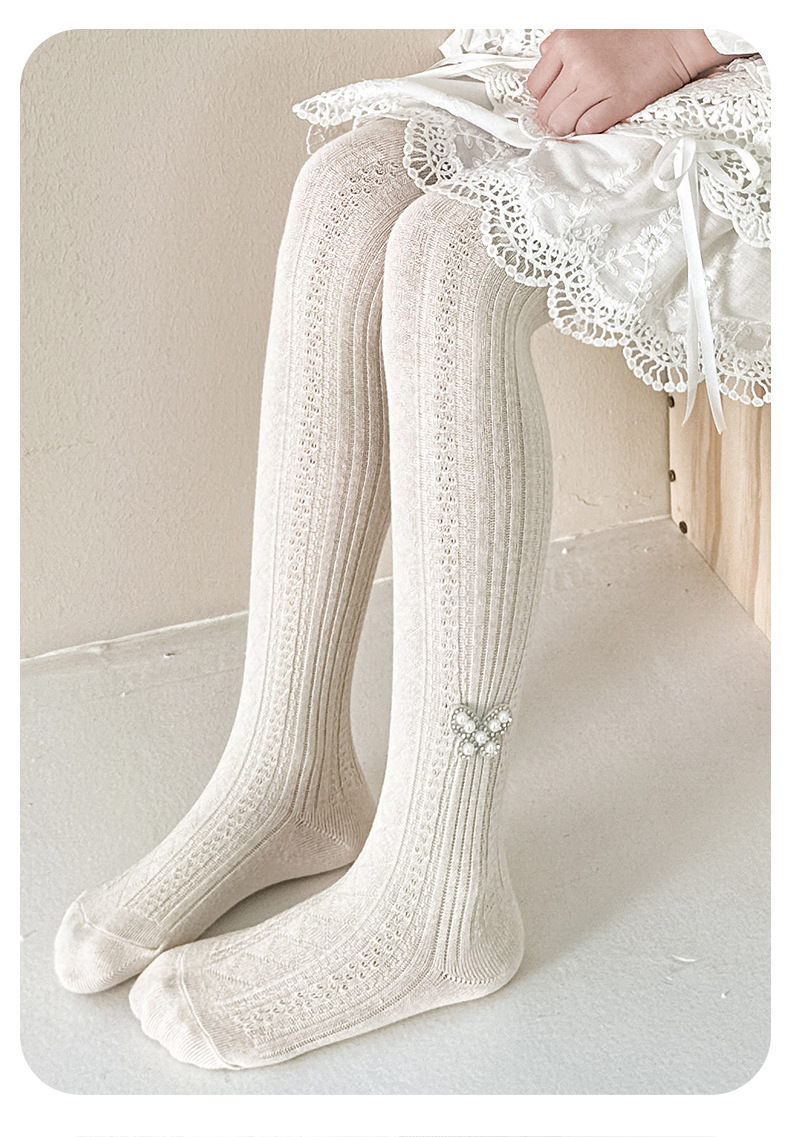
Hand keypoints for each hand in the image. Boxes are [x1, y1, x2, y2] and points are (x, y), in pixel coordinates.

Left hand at [525, 29, 737, 135]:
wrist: (675, 34)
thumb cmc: (634, 32)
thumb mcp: (587, 28)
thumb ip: (562, 51)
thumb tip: (544, 84)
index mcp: (566, 40)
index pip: (535, 86)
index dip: (544, 98)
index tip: (554, 101)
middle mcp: (578, 61)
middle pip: (545, 109)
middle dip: (553, 117)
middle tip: (566, 116)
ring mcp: (597, 83)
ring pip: (561, 123)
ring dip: (567, 128)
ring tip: (579, 120)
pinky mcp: (618, 101)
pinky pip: (586, 128)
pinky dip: (586, 130)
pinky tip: (595, 120)